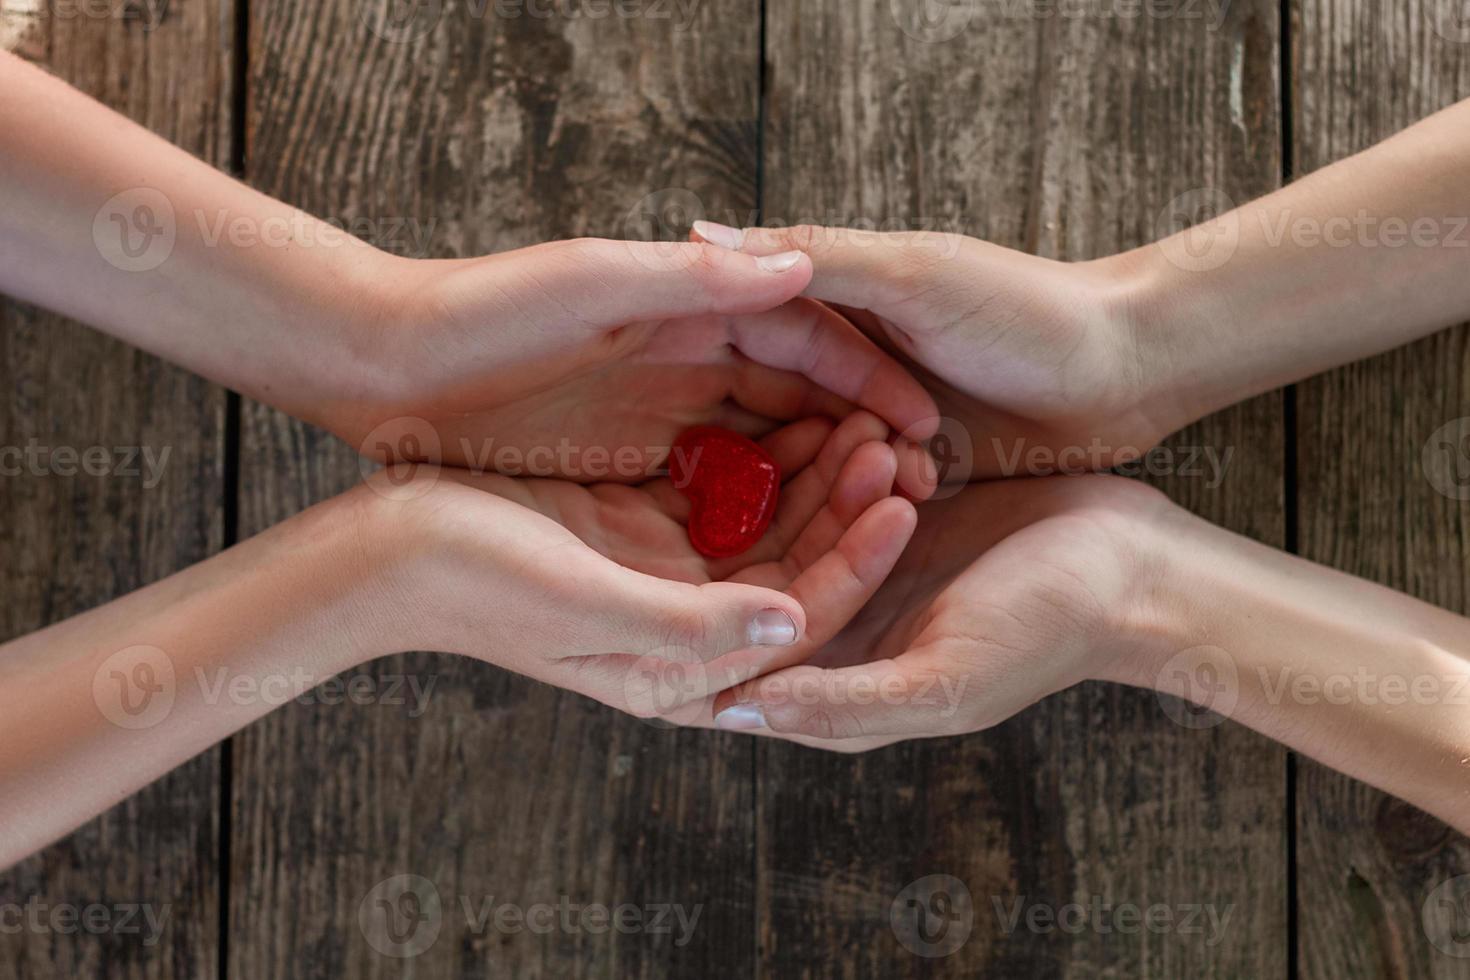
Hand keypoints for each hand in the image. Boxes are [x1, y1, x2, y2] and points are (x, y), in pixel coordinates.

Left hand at [323, 238, 938, 484]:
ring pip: (768, 463)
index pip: (811, 343)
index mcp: (697, 308)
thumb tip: (808, 265)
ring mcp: (666, 423)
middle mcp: (694, 365)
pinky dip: (757, 525)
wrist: (389, 368)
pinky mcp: (635, 475)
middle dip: (859, 449)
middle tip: (913, 496)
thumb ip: (698, 279)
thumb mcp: (592, 284)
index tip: (925, 429)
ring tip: (872, 532)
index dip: (871, 383)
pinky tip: (794, 559)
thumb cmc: (485, 312)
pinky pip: (716, 504)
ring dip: (819, 495)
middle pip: (802, 408)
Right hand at [351, 412, 918, 720]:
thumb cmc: (469, 582)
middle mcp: (680, 627)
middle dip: (848, 509)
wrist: (376, 551)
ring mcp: (663, 575)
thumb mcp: (585, 604)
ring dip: (816, 477)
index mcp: (674, 669)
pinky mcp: (638, 529)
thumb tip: (794, 624)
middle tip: (897, 443)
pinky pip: (724, 492)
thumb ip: (690, 624)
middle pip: (793, 568)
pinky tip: (799, 409)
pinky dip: (763, 456)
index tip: (899, 498)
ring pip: (768, 525)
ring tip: (864, 417)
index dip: (854, 560)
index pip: (794, 619)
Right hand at [690, 222, 1178, 480]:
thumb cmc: (1026, 308)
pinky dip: (889, 493)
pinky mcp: (913, 463)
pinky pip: (871, 493)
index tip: (691, 413)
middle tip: (802, 460)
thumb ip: (815, 259)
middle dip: (788, 440)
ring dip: (846, 472)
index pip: (742, 336)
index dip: (713, 371)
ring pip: (821, 461)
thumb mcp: (914, 276)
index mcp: (828, 297)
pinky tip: (924, 484)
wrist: (1127, 372)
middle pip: (772, 410)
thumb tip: (693, 237)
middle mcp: (841, 358)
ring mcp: (876, 415)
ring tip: (894, 465)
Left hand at [708, 473, 1469, 838]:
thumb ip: (841, 705)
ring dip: (804, 475)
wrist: (1133, 567)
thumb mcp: (943, 680)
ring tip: (813, 430)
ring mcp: (864, 570)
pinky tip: (839, 407)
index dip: (690, 617)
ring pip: (798, 518)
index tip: (649, 559)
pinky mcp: (890, 519)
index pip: (734, 659)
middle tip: (731, 460)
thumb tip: (731, 714)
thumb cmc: (1048, 632)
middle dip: (753, 523)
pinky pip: (839, 484)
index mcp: (835, 681)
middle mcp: (838, 628)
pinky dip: (839, 452)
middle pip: (757, 576)